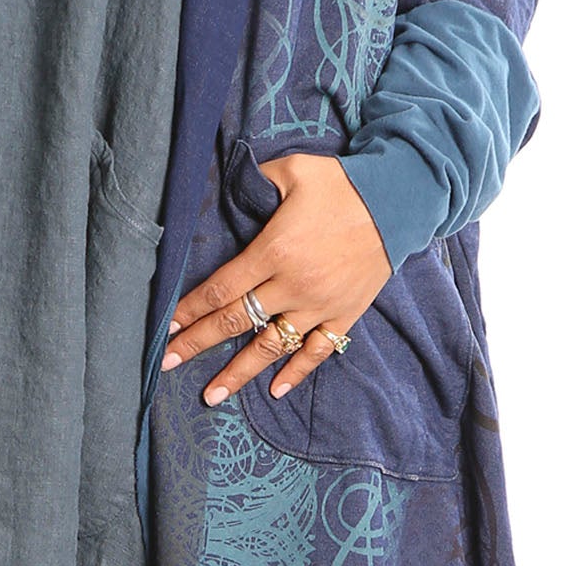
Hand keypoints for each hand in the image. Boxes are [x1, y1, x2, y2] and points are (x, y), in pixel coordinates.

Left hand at [160, 155, 392, 406]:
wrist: (399, 203)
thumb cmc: (342, 184)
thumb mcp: (292, 170)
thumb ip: (256, 180)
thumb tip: (230, 185)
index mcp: (274, 251)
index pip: (221, 288)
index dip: (190, 309)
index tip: (167, 326)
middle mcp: (292, 285)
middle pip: (236, 321)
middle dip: (198, 343)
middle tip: (167, 362)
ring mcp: (320, 305)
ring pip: (271, 346)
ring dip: (238, 372)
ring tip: (211, 395)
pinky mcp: (345, 314)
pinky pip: (318, 351)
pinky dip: (296, 371)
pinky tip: (275, 390)